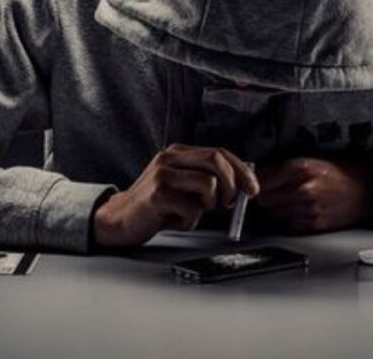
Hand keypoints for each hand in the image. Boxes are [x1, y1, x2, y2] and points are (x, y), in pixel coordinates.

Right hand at [92, 143, 259, 247]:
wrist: (119, 220)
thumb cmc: (156, 206)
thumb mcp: (183, 187)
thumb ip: (207, 181)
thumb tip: (243, 186)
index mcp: (178, 152)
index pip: (219, 152)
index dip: (241, 170)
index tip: (253, 188)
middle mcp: (170, 157)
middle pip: (216, 159)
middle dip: (233, 184)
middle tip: (229, 204)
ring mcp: (162, 174)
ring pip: (209, 184)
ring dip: (208, 205)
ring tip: (192, 211)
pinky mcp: (157, 194)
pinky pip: (192, 208)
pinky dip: (190, 220)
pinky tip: (175, 220)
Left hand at [255, 155, 372, 232]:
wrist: (367, 189)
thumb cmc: (341, 171)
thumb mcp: (312, 159)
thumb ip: (285, 166)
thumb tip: (260, 171)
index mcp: (302, 168)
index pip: (264, 178)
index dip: (256, 179)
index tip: (252, 179)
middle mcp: (304, 189)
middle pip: (266, 197)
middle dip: (265, 193)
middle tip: (270, 188)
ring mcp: (309, 209)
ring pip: (275, 211)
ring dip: (276, 205)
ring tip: (288, 196)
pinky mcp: (314, 224)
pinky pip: (289, 222)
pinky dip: (289, 215)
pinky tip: (299, 206)